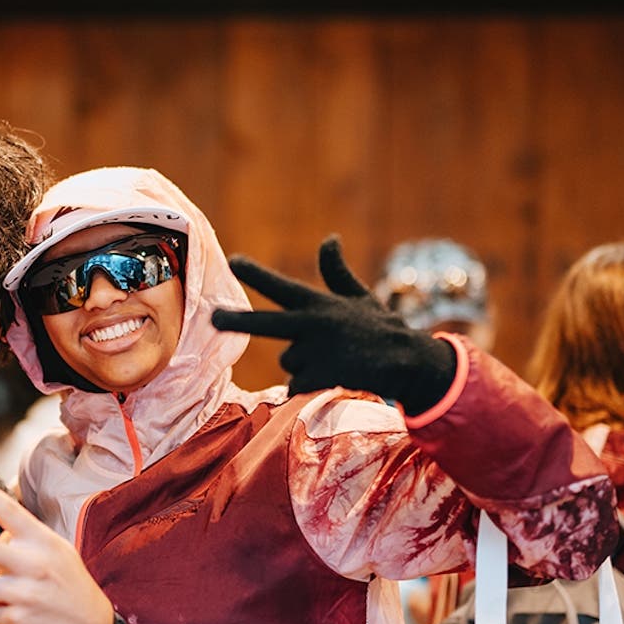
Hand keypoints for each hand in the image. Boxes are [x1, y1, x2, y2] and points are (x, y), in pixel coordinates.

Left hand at [212, 235, 456, 412]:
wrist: (410, 362)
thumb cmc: (380, 327)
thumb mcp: (358, 296)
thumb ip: (336, 271)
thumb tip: (329, 238)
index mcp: (319, 303)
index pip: (281, 286)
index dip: (255, 274)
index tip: (233, 261)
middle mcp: (315, 324)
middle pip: (265, 323)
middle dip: (235, 320)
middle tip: (212, 317)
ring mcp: (319, 351)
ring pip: (288, 360)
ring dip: (303, 364)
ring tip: (334, 359)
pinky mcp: (325, 376)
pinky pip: (297, 384)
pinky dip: (307, 385)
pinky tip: (332, 378)